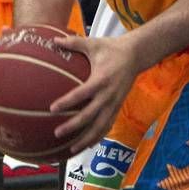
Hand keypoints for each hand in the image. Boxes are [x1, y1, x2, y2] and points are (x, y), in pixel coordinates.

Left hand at [50, 32, 137, 153]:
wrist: (136, 54)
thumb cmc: (111, 48)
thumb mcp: (93, 43)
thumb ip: (74, 43)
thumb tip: (54, 39)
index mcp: (101, 79)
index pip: (82, 93)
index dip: (67, 101)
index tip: (52, 108)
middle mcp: (108, 94)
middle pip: (90, 115)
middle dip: (74, 126)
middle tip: (57, 133)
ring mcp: (114, 103)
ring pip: (100, 126)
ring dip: (86, 139)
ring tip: (71, 150)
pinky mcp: (118, 108)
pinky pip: (107, 126)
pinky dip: (97, 138)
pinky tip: (86, 146)